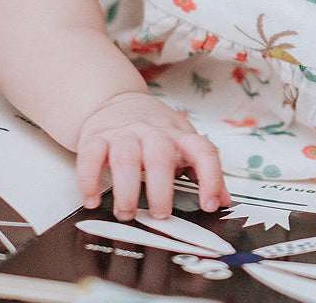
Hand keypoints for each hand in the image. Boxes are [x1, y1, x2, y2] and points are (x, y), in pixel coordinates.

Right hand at [76, 91, 230, 219]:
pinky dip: (89, 179)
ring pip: (126, 156)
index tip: (210, 205)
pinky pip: (91, 156)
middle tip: (160, 214)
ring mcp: (124, 134)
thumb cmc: (153, 129)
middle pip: (160, 155)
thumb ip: (201, 170)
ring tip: (125, 212)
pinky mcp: (96, 138)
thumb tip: (225, 199)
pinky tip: (92, 200)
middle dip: (161, 188)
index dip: (210, 177)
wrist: (115, 100)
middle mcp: (152, 132)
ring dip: (126, 188)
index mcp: (179, 135)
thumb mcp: (182, 141)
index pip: (202, 151)